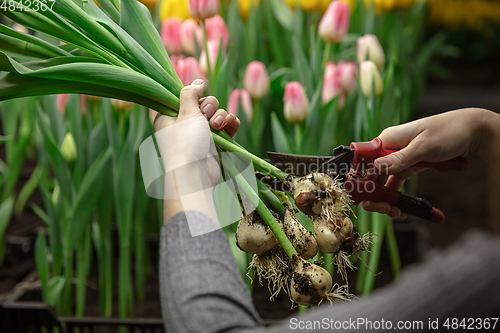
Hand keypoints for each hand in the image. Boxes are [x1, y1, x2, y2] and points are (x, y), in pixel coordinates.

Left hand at [153, 79, 240, 222]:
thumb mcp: (186, 112)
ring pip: (216, 113)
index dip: (191, 93)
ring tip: (217, 125)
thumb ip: (190, 93)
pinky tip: (229, 125)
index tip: (197, 94)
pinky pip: (226, 126)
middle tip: (204, 115)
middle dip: (208, 105)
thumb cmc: (185, 143)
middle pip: (202, 102)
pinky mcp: (214, 143)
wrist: (195, 175)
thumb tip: (198, 82)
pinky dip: (229, 124)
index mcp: (168, 116)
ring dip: (220, 115)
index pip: (181, 96)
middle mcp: (183, 123)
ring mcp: (199, 134)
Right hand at [361, 108, 498, 217]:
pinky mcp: (409, 165)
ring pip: (383, 182)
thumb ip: (400, 158)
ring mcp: (399, 158)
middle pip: (371, 175)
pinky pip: (396, 183)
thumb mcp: (424, 146)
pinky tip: (402, 208)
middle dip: (375, 195)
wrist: (472, 131)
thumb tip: (376, 167)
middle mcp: (389, 149)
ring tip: (397, 212)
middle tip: (385, 209)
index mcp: (388, 139)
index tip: (364, 196)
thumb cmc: (449, 131)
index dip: (360, 178)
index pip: (364, 160)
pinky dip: (397, 196)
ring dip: (387, 199)